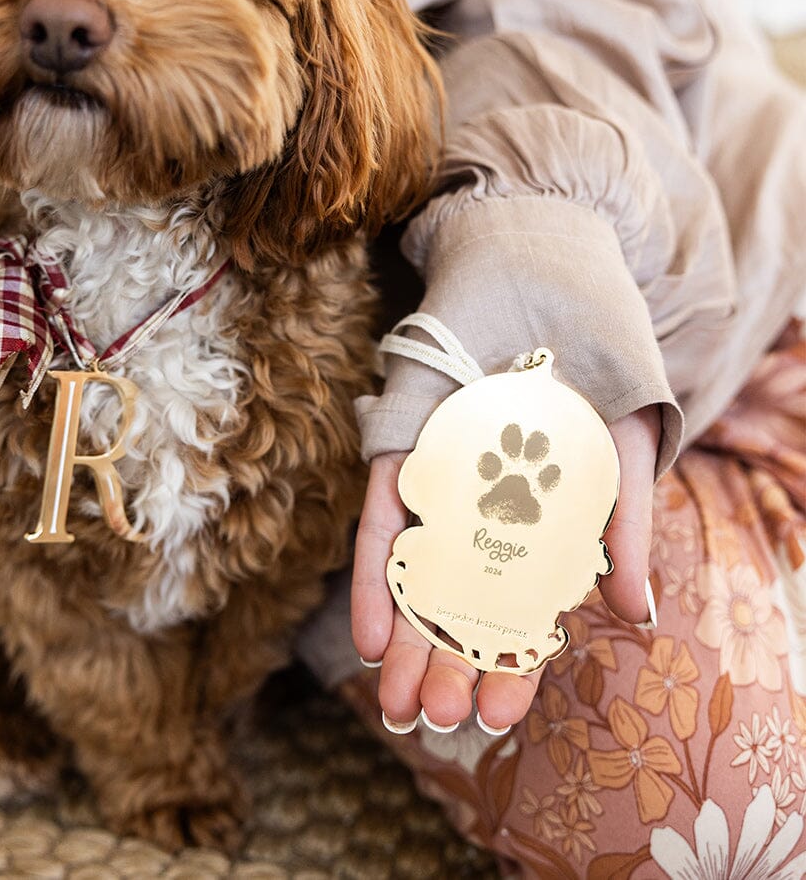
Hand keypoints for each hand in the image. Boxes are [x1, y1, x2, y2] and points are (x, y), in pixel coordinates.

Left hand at [350, 405, 660, 733]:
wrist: (544, 288)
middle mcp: (483, 520)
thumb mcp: (622, 455)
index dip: (510, 666)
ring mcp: (439, 491)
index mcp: (538, 533)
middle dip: (447, 666)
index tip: (498, 714)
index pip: (520, 614)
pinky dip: (376, 579)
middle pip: (459, 607)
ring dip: (405, 641)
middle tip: (439, 717)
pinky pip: (382, 525)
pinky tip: (372, 635)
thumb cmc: (594, 376)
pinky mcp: (402, 457)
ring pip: (415, 579)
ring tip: (397, 703)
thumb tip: (634, 618)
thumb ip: (623, 531)